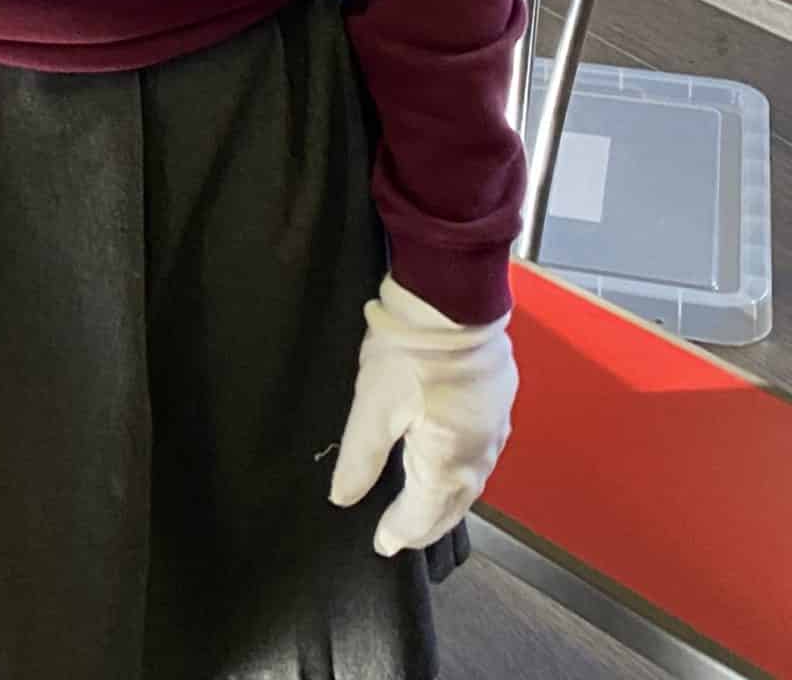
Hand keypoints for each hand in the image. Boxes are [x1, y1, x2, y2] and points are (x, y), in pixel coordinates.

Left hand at [329, 275, 516, 554]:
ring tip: (425, 508)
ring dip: (448, 500)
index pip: (423, 515)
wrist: (451, 297)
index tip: (381, 544)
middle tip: (402, 535)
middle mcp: (481, 454)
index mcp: (449, 463)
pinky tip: (451, 462)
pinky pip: (482, 451)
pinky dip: (462, 470)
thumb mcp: (372, 405)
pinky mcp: (499, 400)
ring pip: (472, 481)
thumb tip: (343, 498)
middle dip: (426, 524)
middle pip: (454, 505)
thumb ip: (359, 458)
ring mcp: (496, 427)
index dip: (400, 532)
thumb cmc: (409, 351)